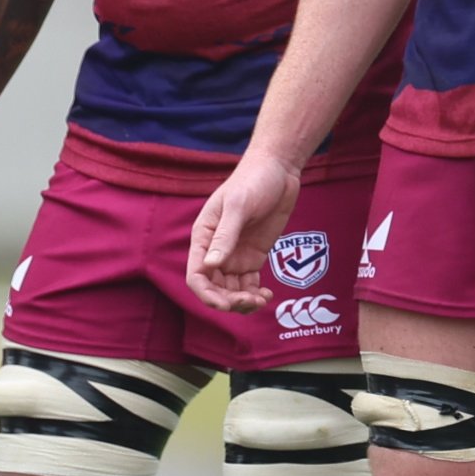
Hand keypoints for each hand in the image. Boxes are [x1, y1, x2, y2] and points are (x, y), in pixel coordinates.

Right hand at [186, 151, 300, 313]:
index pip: (196, 275)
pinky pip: (248, 285)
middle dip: (229, 301)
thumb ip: (225, 236)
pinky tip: (267, 295)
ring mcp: (234, 255)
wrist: (278, 170)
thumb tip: (211, 265)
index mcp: (203, 236)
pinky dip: (255, 295)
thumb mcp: (238, 206)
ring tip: (261, 300)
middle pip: (214, 288)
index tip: (226, 304)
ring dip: (243, 302)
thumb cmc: (253, 181)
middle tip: (251, 301)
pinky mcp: (253, 257)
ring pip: (231, 291)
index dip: (207, 295)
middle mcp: (216, 250)